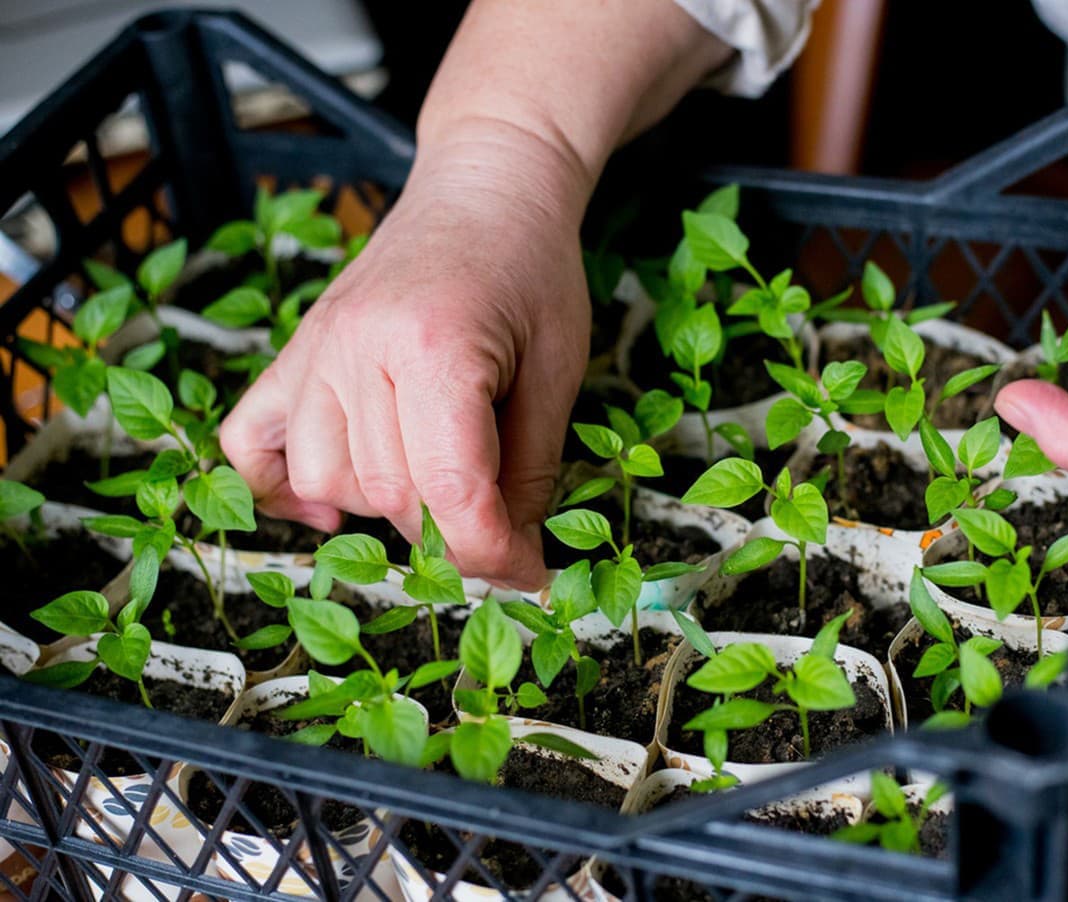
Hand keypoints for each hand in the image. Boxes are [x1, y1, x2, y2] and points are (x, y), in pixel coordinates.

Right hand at [220, 132, 590, 588]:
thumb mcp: (558, 371)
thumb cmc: (533, 271)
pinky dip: (280, 487)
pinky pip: (250, 443)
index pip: (452, 490)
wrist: (485, 188)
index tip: (526, 570)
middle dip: (450, 528)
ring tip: (431, 479)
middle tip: (496, 516)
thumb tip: (509, 558)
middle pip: (390, 492)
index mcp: (436, 346)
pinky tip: (331, 500)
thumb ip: (530, 470)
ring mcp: (314, 347)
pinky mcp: (293, 351)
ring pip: (324, 476)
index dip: (493, 552)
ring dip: (383, 505)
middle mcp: (358, 347)